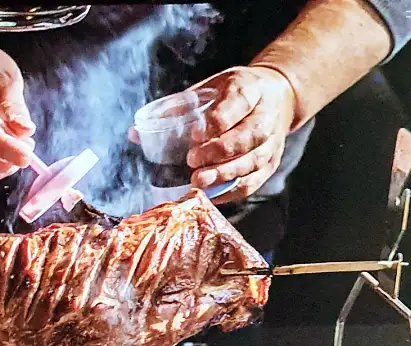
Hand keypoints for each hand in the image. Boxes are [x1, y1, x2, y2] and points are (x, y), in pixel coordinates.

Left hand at [186, 66, 294, 203]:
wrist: (276, 97)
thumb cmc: (232, 94)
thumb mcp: (209, 87)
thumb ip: (177, 108)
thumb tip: (135, 134)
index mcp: (250, 89)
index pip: (238, 103)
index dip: (218, 121)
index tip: (195, 134)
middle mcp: (267, 115)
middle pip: (249, 136)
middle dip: (220, 151)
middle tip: (193, 161)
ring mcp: (272, 142)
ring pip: (254, 161)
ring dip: (225, 174)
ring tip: (199, 182)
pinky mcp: (271, 164)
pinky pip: (254, 181)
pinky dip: (232, 190)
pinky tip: (212, 194)